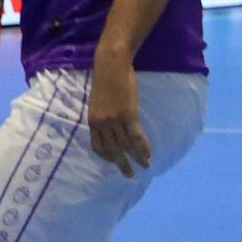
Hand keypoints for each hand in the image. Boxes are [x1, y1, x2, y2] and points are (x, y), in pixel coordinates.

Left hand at [88, 57, 150, 178]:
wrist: (111, 66)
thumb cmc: (105, 80)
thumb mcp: (97, 101)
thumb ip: (101, 115)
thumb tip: (108, 125)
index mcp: (92, 121)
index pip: (97, 146)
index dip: (107, 156)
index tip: (114, 162)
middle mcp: (102, 124)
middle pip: (112, 150)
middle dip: (121, 164)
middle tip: (129, 175)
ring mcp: (115, 120)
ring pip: (126, 146)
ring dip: (137, 158)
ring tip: (145, 166)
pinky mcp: (128, 116)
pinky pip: (136, 137)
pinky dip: (143, 148)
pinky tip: (148, 155)